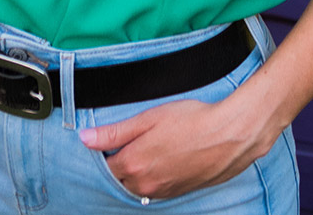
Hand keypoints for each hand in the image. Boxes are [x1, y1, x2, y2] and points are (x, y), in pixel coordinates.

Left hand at [79, 75, 283, 200]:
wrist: (229, 136)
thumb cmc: (190, 121)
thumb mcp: (148, 119)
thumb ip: (114, 132)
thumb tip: (84, 138)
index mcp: (134, 164)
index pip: (105, 166)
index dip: (105, 151)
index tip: (110, 137)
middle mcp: (145, 185)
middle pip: (119, 178)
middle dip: (118, 162)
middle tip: (130, 140)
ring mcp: (162, 192)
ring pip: (137, 187)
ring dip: (135, 172)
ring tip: (148, 148)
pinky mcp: (177, 193)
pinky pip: (155, 190)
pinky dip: (152, 178)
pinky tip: (162, 160)